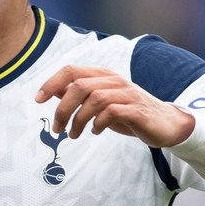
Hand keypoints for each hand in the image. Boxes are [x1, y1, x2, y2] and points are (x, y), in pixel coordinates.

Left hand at [35, 66, 194, 145]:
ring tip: (74, 135)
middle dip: (62, 109)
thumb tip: (54, 90)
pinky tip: (95, 132)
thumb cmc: (130, 113)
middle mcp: (115, 80)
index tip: (38, 100)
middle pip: (79, 86)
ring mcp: (127, 93)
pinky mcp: (137, 109)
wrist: (166, 124)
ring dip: (78, 120)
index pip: (71, 70)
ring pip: (94, 99)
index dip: (51, 83)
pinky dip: (98, 123)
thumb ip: (80, 95)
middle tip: (58, 129)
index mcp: (103, 76)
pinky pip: (112, 112)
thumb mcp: (101, 102)